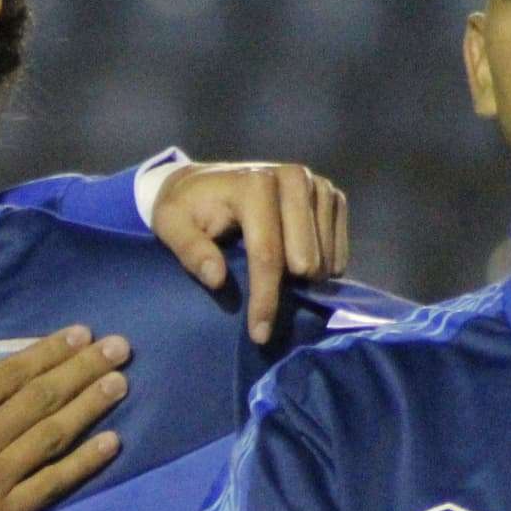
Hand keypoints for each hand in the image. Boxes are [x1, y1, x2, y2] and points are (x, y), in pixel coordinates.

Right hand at [0, 328, 128, 510]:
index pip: (7, 374)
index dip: (47, 352)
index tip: (78, 334)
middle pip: (40, 398)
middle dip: (82, 368)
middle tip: (120, 347)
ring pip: (53, 435)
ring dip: (91, 405)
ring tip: (121, 381)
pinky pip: (52, 484)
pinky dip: (84, 462)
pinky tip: (111, 443)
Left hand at [147, 160, 350, 343]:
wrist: (207, 182)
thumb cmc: (188, 208)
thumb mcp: (170, 224)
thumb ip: (190, 249)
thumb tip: (216, 278)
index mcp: (255, 184)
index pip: (267, 253)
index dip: (265, 298)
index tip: (259, 333)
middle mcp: (293, 177)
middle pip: (303, 256)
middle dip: (287, 290)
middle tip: (265, 308)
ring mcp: (316, 185)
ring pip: (324, 255)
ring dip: (306, 280)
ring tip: (280, 286)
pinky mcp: (330, 195)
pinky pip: (339, 245)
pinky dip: (324, 266)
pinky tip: (301, 273)